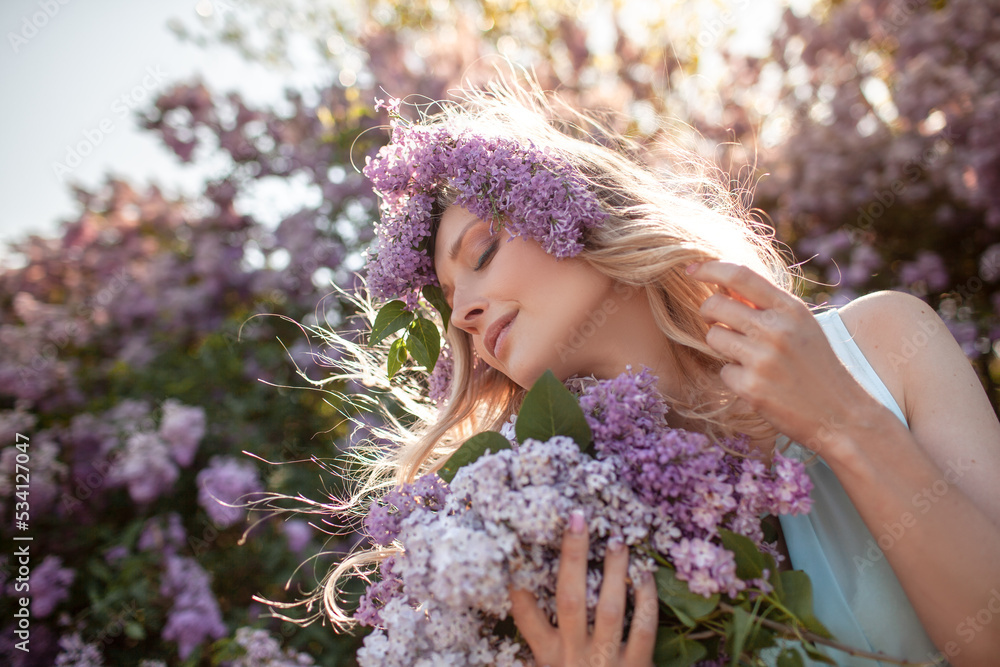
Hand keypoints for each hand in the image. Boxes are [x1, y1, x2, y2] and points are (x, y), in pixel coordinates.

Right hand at [509, 510, 658, 666]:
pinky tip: (645, 575)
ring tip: (617, 539)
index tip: (515, 548)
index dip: (518, 584)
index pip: (526, 616)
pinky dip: (646, 600)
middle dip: (573, 556)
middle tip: (578, 518)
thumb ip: (537, 649)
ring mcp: (607, 660)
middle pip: (570, 597)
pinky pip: (644, 627)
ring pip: (610, 606)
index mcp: (549, 659)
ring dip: (614, 570)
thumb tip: (511, 620)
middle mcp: (574, 655)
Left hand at [687, 260, 883, 456]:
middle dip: (709, 312)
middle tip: (720, 323)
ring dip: (722, 346)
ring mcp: (762, 360)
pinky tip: (760, 383)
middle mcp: (776, 330)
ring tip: (749, 357)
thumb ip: (766, 304)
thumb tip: (722, 284)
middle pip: (715, 305)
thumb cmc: (817, 366)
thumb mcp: (801, 325)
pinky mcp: (751, 388)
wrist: (842, 415)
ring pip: (713, 337)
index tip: (690, 268)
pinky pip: (723, 371)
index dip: (709, 267)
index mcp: (790, 309)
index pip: (740, 275)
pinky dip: (735, 377)